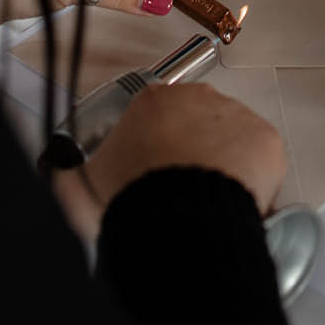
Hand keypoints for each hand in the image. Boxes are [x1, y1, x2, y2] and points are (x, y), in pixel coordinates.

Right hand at [83, 79, 287, 216]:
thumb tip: (58, 173)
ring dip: (222, 163)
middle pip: (195, 123)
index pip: (155, 117)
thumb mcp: (81, 189)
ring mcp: (236, 116)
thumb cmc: (134, 204)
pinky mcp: (266, 141)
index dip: (154, 147)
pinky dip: (253, 178)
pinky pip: (261, 158)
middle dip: (190, 152)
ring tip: (207, 201)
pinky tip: (235, 200)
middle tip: (181, 191)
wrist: (179, 226)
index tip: (155, 170)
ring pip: (230, 138)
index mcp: (152, 102)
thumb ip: (68, 175)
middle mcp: (197, 98)